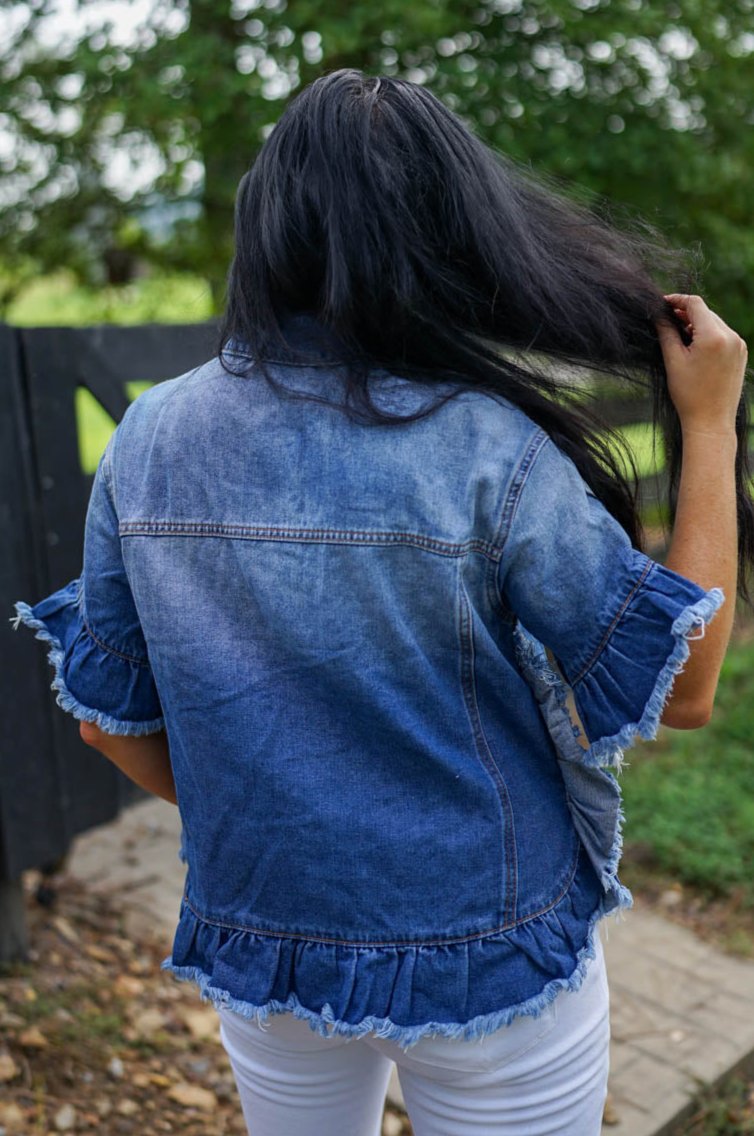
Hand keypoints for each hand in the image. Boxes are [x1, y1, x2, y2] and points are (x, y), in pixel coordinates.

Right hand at [656, 294, 746, 435]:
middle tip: (666, 319)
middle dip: (686, 313)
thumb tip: (659, 314)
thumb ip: (667, 332)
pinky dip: (708, 334)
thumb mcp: (673, 360)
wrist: (711, 421)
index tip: (663, 304)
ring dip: (697, 324)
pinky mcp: (741, 354)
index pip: (695, 304)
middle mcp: (731, 336)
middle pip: (706, 312)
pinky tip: (695, 346)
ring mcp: (739, 345)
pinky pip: (723, 335)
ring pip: (715, 323)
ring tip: (679, 334)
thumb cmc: (689, 394)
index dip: (677, 300)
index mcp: (713, 336)